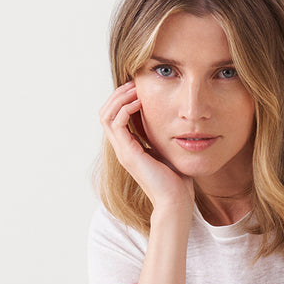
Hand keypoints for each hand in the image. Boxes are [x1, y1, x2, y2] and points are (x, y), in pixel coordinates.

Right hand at [100, 81, 193, 214]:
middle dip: (118, 94)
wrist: (176, 201)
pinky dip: (126, 108)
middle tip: (135, 83)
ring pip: (107, 115)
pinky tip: (142, 101)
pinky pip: (117, 123)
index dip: (123, 98)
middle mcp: (122, 148)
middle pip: (106, 112)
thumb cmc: (177, 179)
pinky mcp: (128, 154)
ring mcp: (123, 151)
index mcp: (129, 147)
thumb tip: (171, 117)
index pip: (115, 116)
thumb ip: (162, 135)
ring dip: (120, 97)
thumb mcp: (168, 149)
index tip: (139, 87)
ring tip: (136, 88)